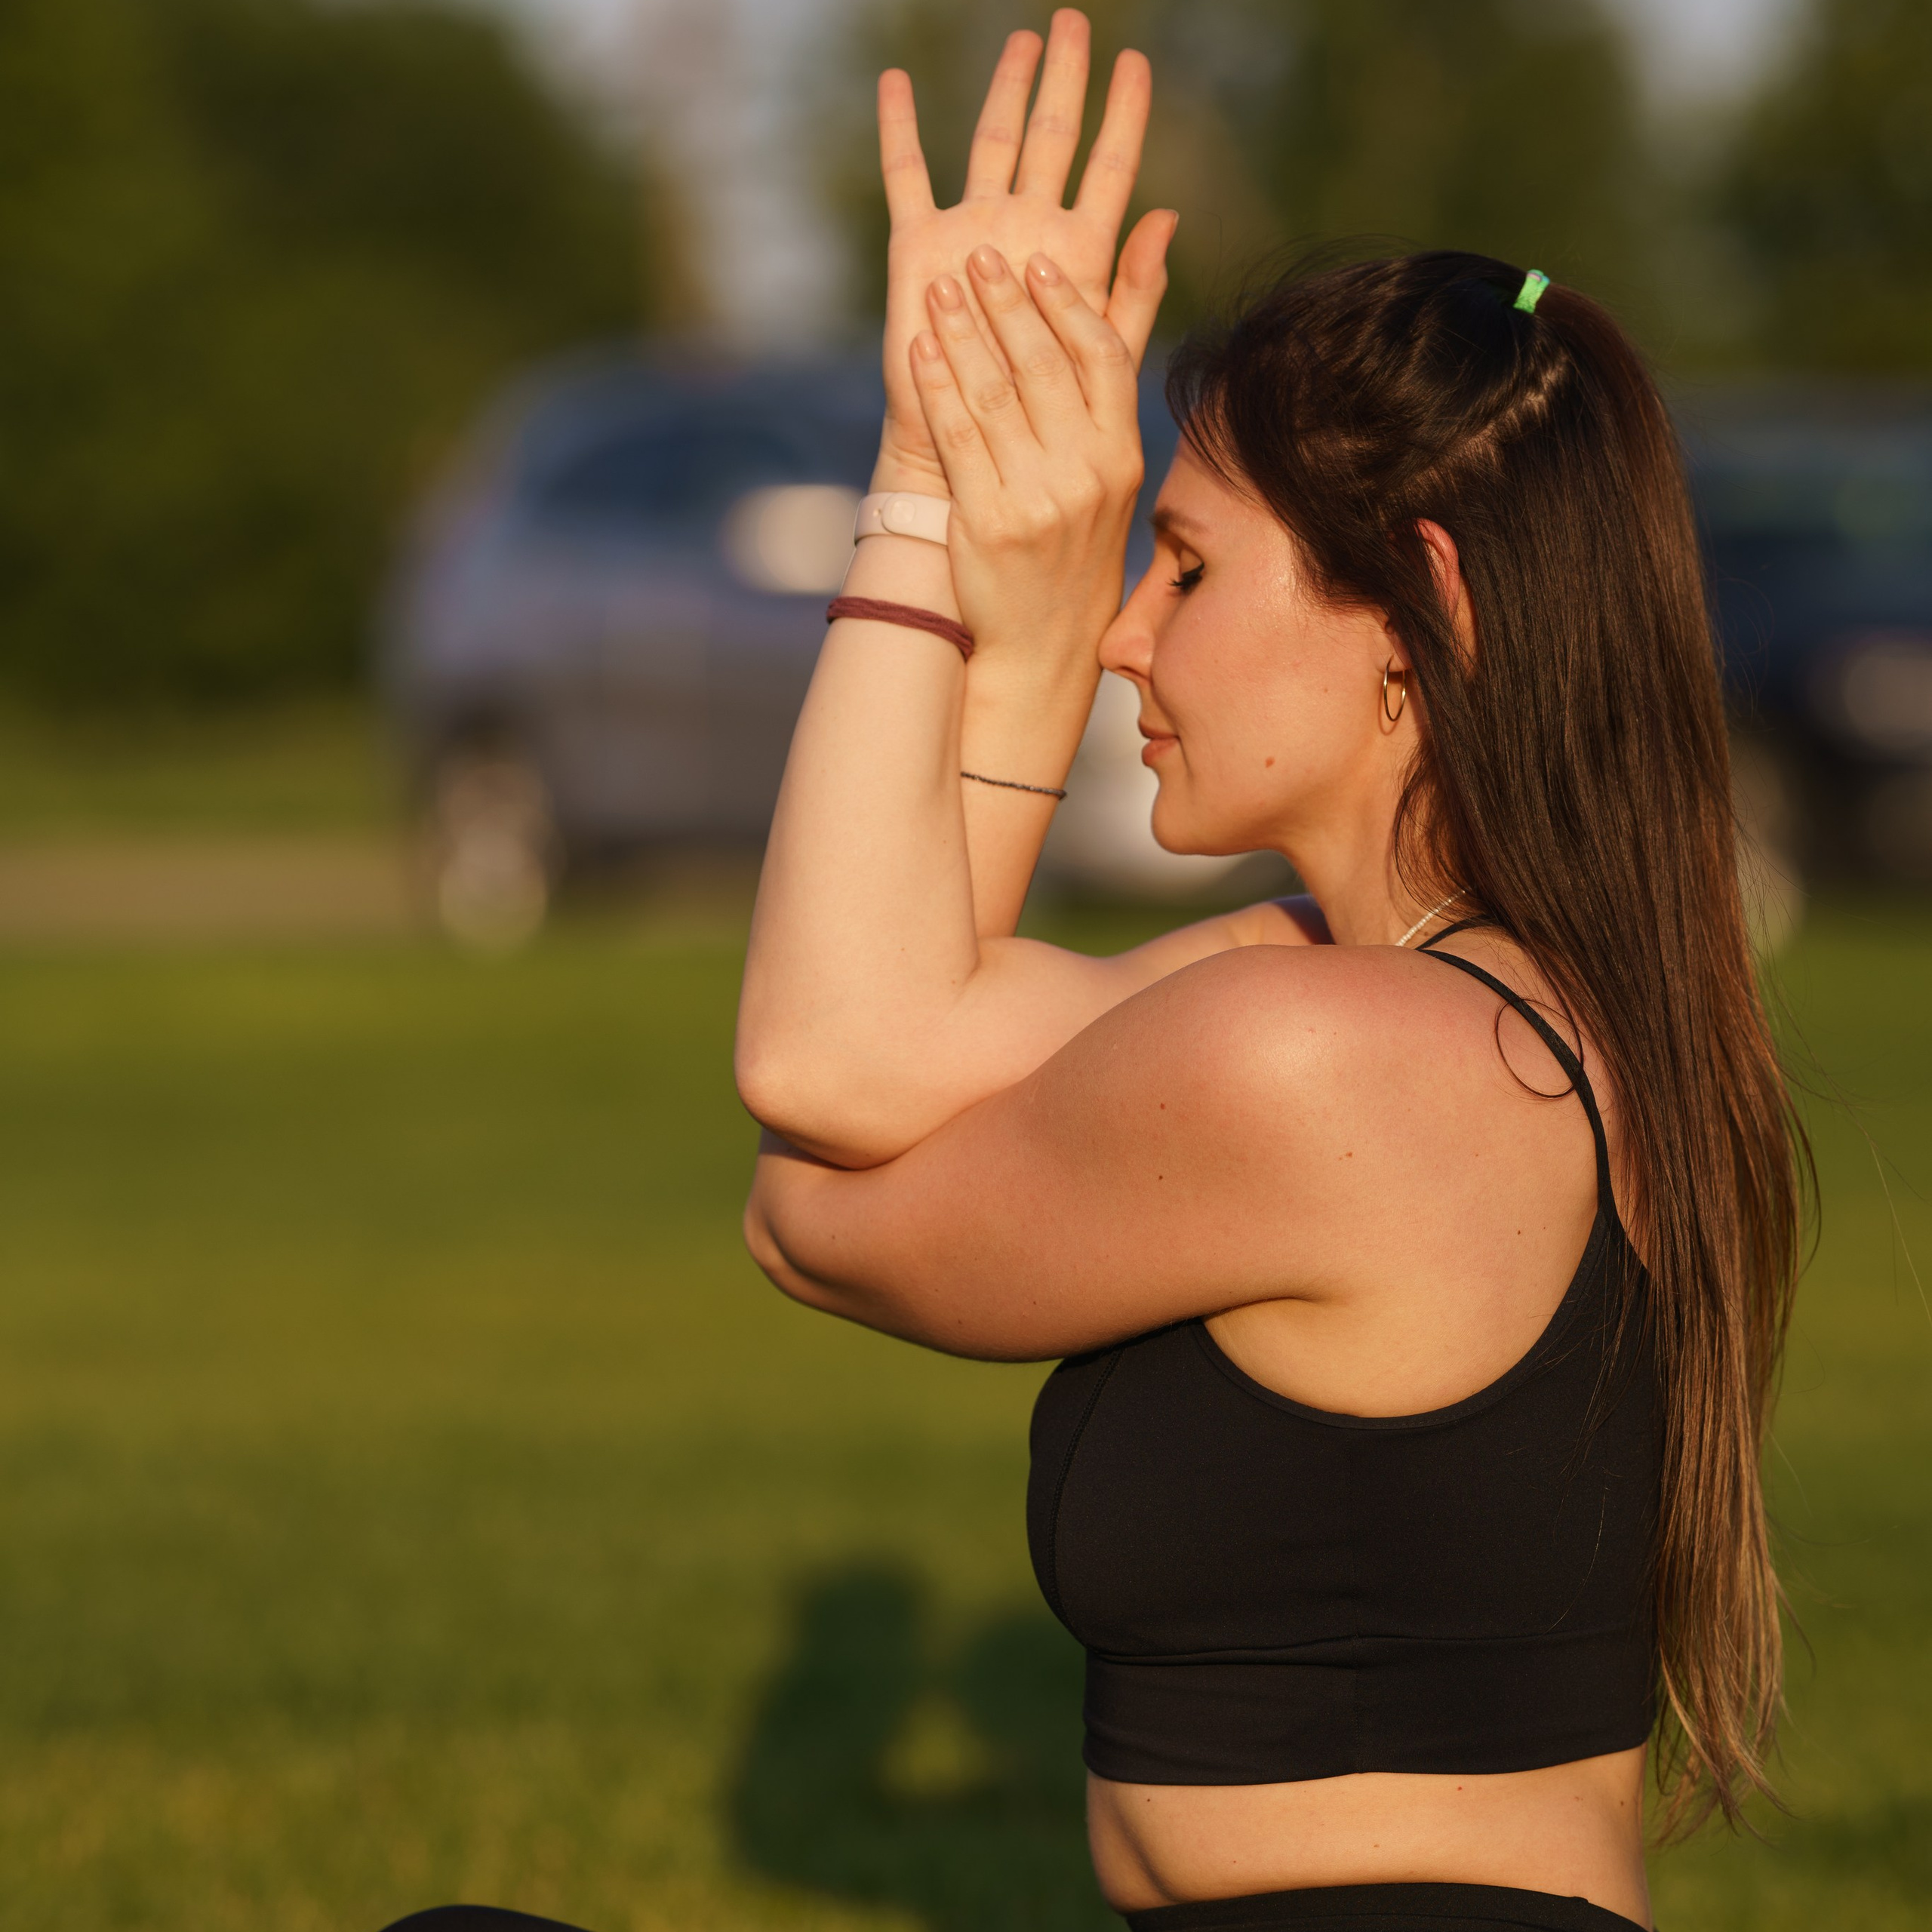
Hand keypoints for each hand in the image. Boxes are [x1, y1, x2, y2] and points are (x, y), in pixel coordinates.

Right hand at [873, 9, 1170, 497]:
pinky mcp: (920, 247)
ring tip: (1023, 41)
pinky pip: (907, 176)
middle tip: (1075, 22)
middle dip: (1065, 80)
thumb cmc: (1043, 421)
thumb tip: (1168, 217)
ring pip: (991, 140)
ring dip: (1005, 90)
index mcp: (1074, 251)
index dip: (1124, 115)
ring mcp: (972, 230)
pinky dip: (898, 130)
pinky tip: (894, 83)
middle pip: (1050, 136)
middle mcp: (1024, 228)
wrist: (973, 458)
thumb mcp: (1101, 356)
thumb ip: (1132, 289)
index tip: (1136, 62)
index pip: (1109, 167)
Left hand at [909, 232, 1172, 680]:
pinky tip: (919, 352)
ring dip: (963, 336)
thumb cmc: (1075, 541)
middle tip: (977, 257)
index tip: (1036, 264)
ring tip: (939, 291)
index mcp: (1121, 455)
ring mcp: (1039, 501)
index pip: (1102, 359)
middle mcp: (1087, 475)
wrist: (1043, 640)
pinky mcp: (989, 524)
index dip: (1068, 305)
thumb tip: (1158, 238)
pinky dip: (937, 388)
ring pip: (996, 396)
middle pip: (1044, 367)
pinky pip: (959, 439)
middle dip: (1007, 306)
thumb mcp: (1110, 466)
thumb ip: (1116, 369)